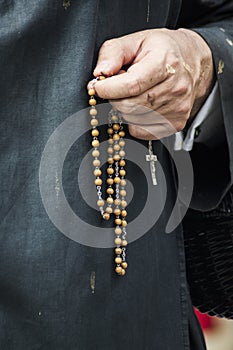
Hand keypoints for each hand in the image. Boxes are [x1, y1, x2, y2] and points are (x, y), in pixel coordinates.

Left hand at [92, 28, 213, 139]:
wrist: (193, 61)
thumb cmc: (163, 50)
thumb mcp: (136, 40)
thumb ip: (113, 53)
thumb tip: (99, 74)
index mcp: (165, 62)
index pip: (131, 85)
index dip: (107, 89)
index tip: (98, 86)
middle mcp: (175, 88)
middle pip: (130, 106)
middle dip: (115, 98)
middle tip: (117, 88)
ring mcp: (177, 108)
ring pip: (133, 119)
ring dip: (125, 109)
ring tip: (133, 94)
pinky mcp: (176, 123)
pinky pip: (141, 130)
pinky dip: (134, 121)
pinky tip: (140, 106)